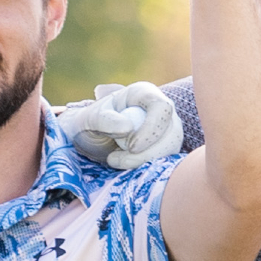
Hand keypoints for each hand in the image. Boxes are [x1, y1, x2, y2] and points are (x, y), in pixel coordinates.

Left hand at [56, 82, 184, 169]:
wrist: (89, 139)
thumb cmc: (88, 123)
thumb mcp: (89, 119)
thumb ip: (104, 120)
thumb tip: (127, 128)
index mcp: (143, 93)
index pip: (162, 108)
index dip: (151, 129)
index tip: (131, 147)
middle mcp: (160, 109)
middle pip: (171, 132)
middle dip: (147, 153)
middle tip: (116, 159)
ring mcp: (166, 129)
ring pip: (170, 149)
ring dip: (144, 161)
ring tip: (114, 159)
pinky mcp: (165, 147)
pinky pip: (165, 160)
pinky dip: (145, 166)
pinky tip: (125, 163)